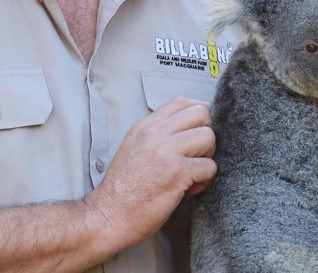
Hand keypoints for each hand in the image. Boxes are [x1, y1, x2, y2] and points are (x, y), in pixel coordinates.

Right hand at [84, 97, 215, 249]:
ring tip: (194, 173)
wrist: (108, 217)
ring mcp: (166, 152)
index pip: (181, 101)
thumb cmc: (122, 190)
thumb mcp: (133, 149)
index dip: (197, 114)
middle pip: (201, 113)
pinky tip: (191, 189)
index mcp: (144, 127)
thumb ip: (156, 136)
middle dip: (206, 133)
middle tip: (197, 155)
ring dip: (208, 156)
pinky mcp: (177, 173)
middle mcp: (155, 134)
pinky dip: (205, 180)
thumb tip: (186, 130)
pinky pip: (209, 166)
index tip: (196, 133)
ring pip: (208, 137)